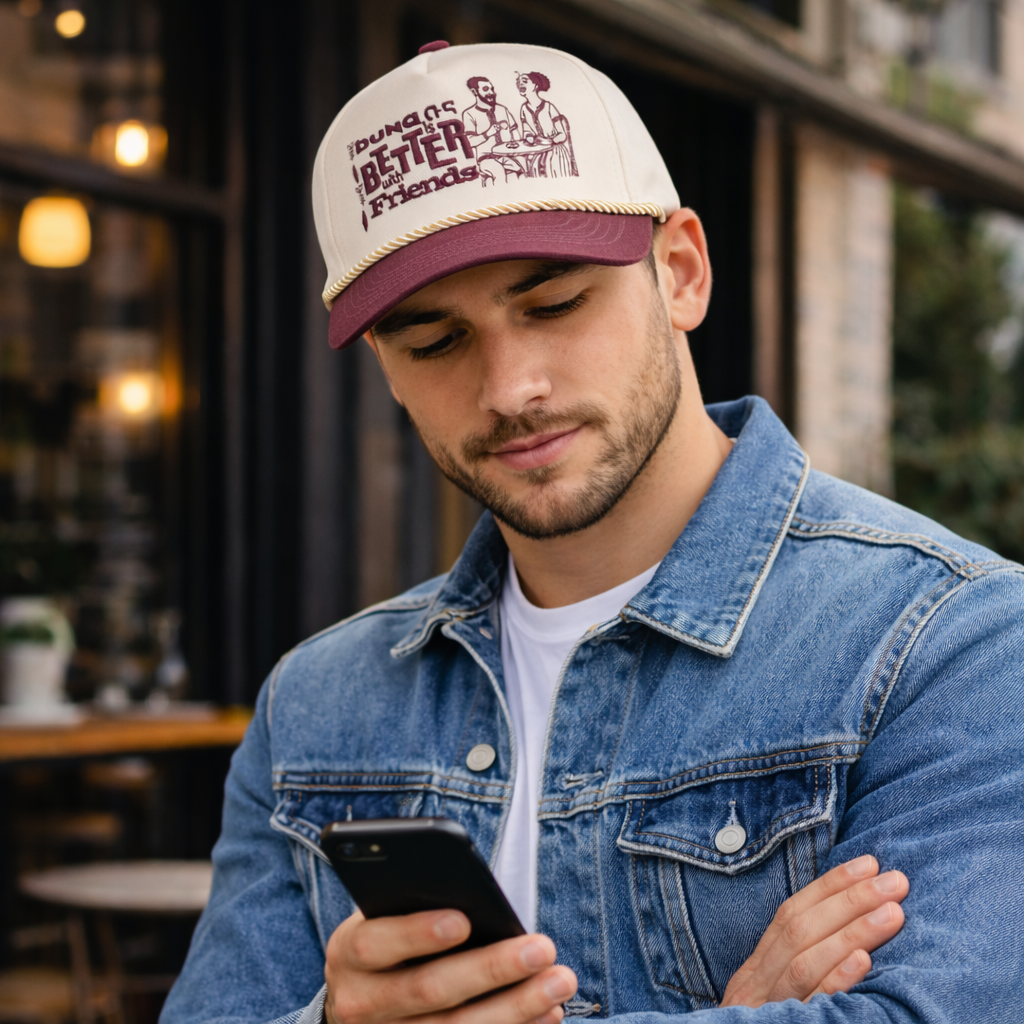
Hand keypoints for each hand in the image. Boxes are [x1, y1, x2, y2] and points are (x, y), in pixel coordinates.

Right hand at [324, 909, 577, 1023]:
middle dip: (491, 969)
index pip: (377, 943)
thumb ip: (415, 903)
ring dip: (516, 1007)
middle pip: (429, 991)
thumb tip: (474, 901)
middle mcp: (359, 1003)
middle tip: (542, 948)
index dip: (417, 932)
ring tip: (560, 982)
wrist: (362, 999)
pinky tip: (548, 1014)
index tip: (463, 920)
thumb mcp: (388, 914)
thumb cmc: (391, 938)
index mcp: (349, 952)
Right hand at [721, 855, 908, 1006]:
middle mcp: (756, 987)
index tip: (868, 863)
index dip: (828, 886)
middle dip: (849, 900)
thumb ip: (796, 966)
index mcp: (755, 972)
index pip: (790, 915)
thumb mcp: (770, 1001)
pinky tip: (864, 960)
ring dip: (852, 930)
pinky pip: (811, 1006)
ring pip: (805, 962)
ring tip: (894, 911)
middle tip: (895, 880)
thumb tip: (846, 925)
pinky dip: (836, 979)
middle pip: (799, 932)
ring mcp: (769, 1011)